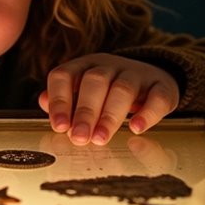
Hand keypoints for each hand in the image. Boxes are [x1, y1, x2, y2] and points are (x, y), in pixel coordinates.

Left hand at [39, 53, 178, 145]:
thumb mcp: (83, 92)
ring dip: (110, 115)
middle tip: (79, 138)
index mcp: (84, 66)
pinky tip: (136, 128)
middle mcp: (109, 65)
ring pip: (123, 88)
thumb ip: (63, 99)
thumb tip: (43, 102)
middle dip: (85, 111)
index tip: (59, 127)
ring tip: (100, 138)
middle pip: (94, 81)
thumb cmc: (109, 92)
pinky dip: (147, 113)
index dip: (59, 100)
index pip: (64, 75)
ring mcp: (137, 73)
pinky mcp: (162, 86)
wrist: (154, 79)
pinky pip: (157, 96)